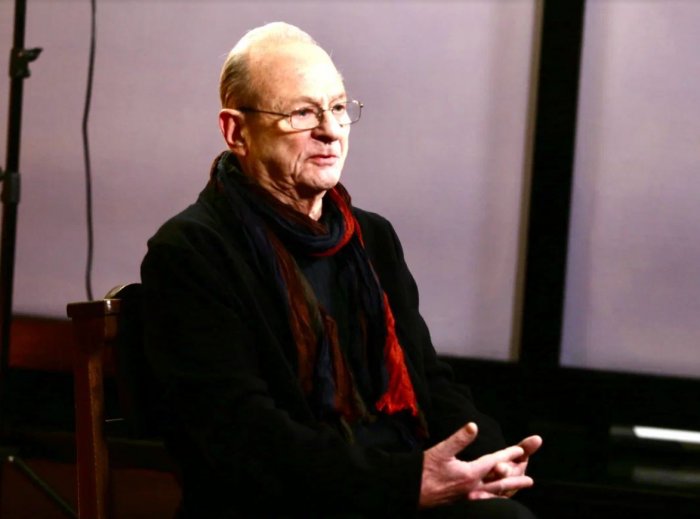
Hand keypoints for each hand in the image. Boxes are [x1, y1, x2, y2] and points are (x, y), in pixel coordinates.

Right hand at [419, 423, 538, 507]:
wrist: (410, 491)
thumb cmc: (423, 470)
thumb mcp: (441, 450)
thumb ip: (459, 439)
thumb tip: (473, 426)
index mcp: (469, 474)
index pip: (493, 462)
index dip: (507, 455)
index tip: (520, 451)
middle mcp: (472, 488)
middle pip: (499, 483)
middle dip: (515, 480)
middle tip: (530, 480)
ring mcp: (467, 498)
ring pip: (492, 494)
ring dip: (506, 491)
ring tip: (516, 491)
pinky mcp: (460, 503)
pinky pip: (484, 501)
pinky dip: (493, 499)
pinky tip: (493, 499)